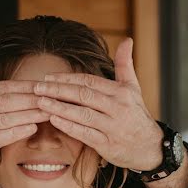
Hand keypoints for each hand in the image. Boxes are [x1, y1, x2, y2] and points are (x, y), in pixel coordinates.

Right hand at [0, 40, 52, 177]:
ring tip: (49, 112)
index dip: (26, 86)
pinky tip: (32, 128)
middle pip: (7, 100)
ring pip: (5, 118)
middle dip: (32, 99)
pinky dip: (16, 133)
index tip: (46, 85)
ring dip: (29, 114)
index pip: (4, 87)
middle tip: (54, 97)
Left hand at [30, 37, 163, 171]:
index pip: (89, 81)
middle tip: (37, 87)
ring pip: (82, 115)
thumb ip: (125, 65)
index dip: (67, 79)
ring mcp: (112, 127)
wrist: (150, 147)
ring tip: (40, 102)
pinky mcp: (107, 145)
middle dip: (58, 91)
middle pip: (83, 95)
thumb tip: (126, 40)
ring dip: (59, 108)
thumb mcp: (133, 88)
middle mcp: (117, 108)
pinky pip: (85, 134)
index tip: (48, 77)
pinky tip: (53, 120)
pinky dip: (68, 127)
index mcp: (121, 92)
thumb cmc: (136, 115)